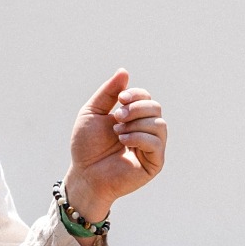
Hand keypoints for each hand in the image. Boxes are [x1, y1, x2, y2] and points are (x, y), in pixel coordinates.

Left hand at [64, 69, 166, 221]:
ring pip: (160, 124)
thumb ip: (108, 92)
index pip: (147, 98)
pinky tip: (124, 142)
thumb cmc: (86, 146)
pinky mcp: (154, 163)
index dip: (137, 94)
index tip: (121, 98)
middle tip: (117, 117)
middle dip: (136, 108)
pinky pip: (157, 143)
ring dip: (136, 124)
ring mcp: (152, 147)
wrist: (85, 174)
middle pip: (156, 108)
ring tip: (118, 133)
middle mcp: (146, 131)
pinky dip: (139, 138)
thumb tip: (124, 71)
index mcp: (134, 118)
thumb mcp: (93, 112)